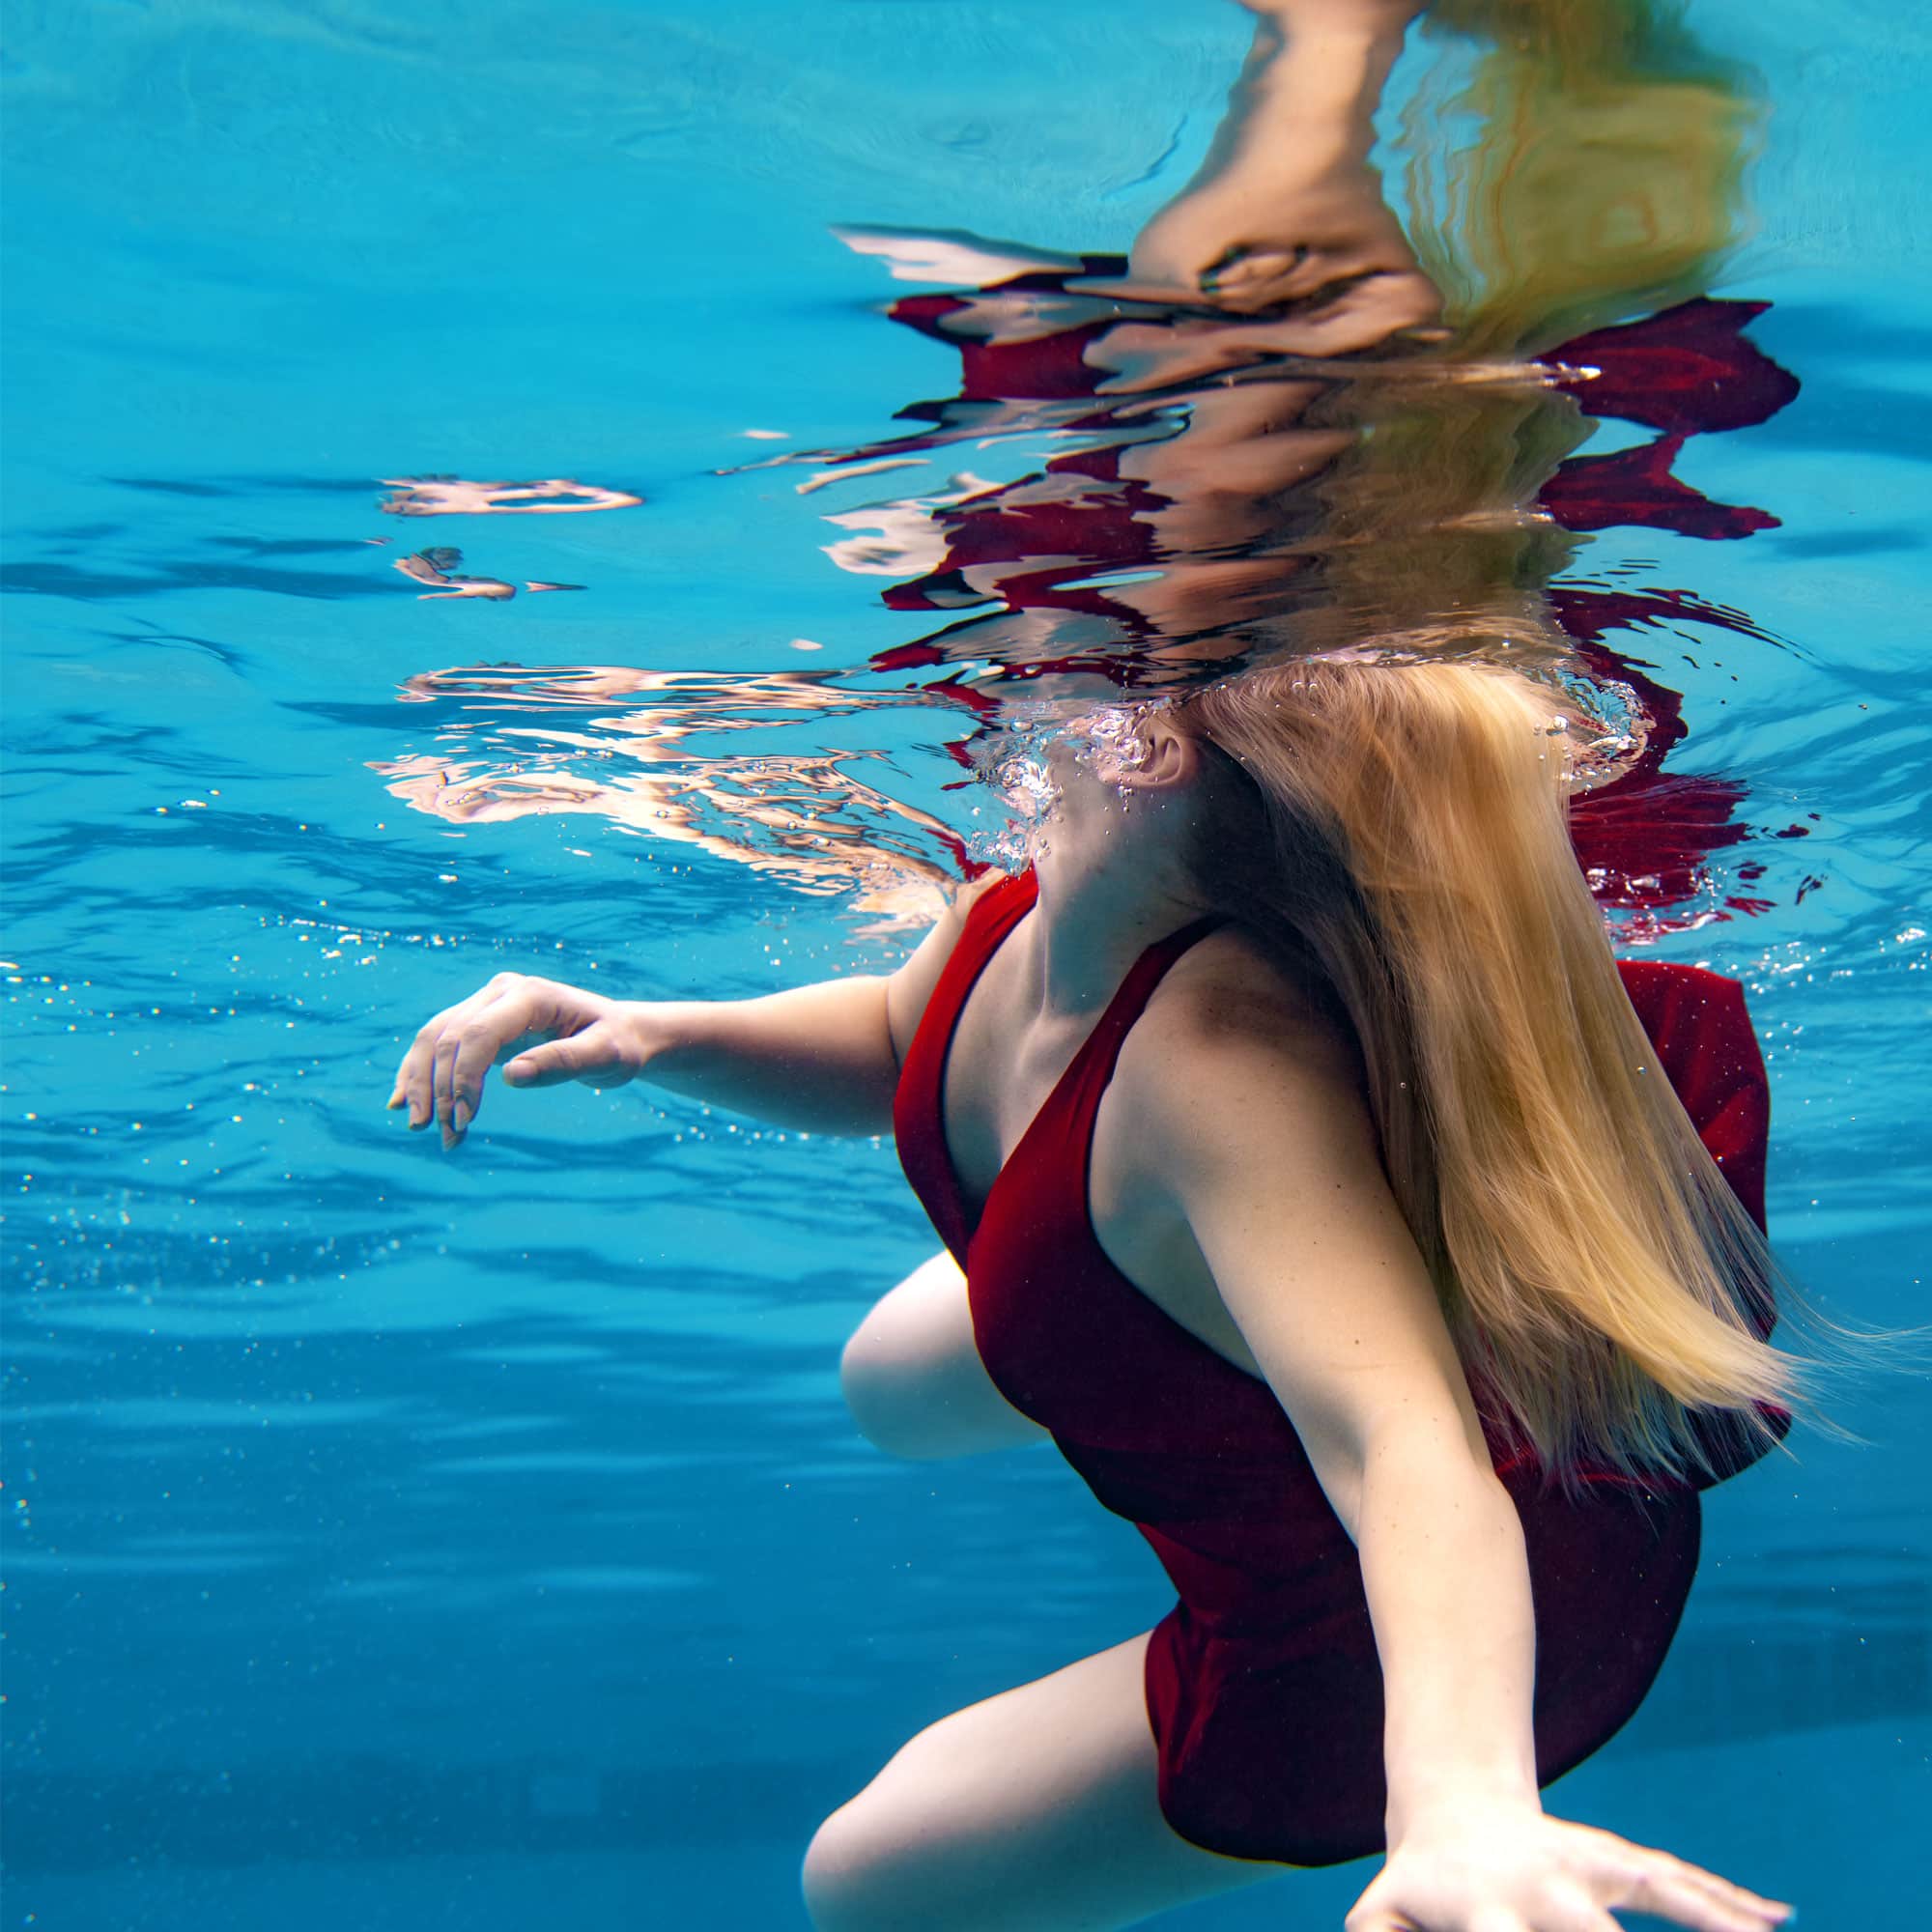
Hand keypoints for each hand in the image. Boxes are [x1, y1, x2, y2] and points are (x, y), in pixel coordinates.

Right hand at [387, 973, 649, 1148]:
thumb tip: (511, 1076)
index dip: (463, 1078)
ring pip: (434, 1039)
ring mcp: (486, 1003)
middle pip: (448, 1037)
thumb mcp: (606, 1057)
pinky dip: (418, 1072)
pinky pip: (438, 1043)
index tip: (464, 1121)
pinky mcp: (480, 1023)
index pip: (478, 1033)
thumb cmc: (619, 1045)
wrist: (621, 1033)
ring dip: (421, 1085)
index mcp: (530, 995)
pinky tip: (401, 1102)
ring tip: (420, 1127)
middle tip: (446, 1138)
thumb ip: (562, 1063)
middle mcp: (500, 992)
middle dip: (439, 1090)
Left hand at [1348, 1800, 1792, 1931]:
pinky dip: (1728, 1902)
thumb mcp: (1382, 1915)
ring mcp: (1590, 1865)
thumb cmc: (1420, 1887)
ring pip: (1659, 1894)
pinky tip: (1777, 1917)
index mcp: (1490, 1908)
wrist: (1449, 1805)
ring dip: (1716, 1923)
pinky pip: (1677, 1882)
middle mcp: (1549, 1885)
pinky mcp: (1616, 1859)